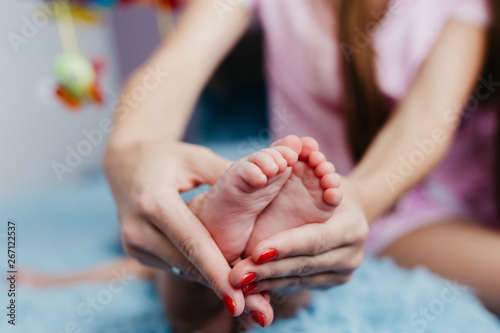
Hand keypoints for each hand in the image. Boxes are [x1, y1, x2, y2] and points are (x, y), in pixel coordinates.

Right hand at [104, 140, 246, 315]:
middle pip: (188, 265)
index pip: (192, 242)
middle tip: (260, 309)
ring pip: (183, 270)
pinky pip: (176, 266)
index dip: (217, 272)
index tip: (239, 299)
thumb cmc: (165, 156)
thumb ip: (227, 174)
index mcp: (153, 202)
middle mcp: (138, 229)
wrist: (124, 164)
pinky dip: (201, 272)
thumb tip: (265, 181)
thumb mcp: (196, 158)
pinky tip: (227, 280)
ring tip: (252, 301)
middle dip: (224, 287)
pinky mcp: (137, 253)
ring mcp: (134, 245)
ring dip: (215, 283)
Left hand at [229, 178, 367, 294]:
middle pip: (306, 265)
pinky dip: (274, 287)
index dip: (285, 246)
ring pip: (301, 280)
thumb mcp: (310, 178)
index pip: (315, 239)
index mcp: (351, 225)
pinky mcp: (334, 281)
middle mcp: (352, 253)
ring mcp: (345, 272)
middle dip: (269, 271)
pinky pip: (300, 286)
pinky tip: (252, 287)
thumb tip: (277, 169)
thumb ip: (296, 180)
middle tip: (237, 276)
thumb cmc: (317, 185)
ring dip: (267, 283)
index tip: (255, 252)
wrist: (343, 207)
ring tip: (238, 285)